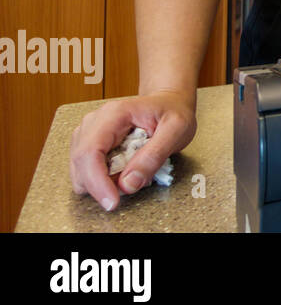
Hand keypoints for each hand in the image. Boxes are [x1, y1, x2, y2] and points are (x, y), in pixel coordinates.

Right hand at [69, 89, 196, 210]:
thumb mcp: (177, 129)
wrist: (169, 102)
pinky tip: (123, 169)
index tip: (112, 202)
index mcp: (113, 114)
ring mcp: (87, 132)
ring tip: (132, 171)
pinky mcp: (88, 143)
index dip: (96, 182)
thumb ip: (154, 156)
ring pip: (79, 171)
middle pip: (80, 164)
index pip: (90, 152)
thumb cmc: (174, 111)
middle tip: (132, 185)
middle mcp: (94, 122)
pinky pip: (86, 170)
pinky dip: (102, 178)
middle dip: (100, 185)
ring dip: (101, 182)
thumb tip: (128, 184)